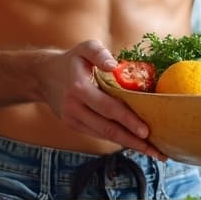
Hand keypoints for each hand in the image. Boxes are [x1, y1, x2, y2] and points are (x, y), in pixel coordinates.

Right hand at [36, 40, 166, 159]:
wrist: (43, 75)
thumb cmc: (71, 60)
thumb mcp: (84, 48)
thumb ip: (99, 53)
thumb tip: (115, 65)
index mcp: (79, 88)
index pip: (108, 107)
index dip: (128, 120)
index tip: (146, 131)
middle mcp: (74, 107)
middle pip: (108, 128)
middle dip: (133, 141)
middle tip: (157, 151)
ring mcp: (73, 119)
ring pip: (104, 135)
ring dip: (129, 144)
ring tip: (152, 152)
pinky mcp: (74, 125)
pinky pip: (98, 134)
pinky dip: (117, 139)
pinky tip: (135, 143)